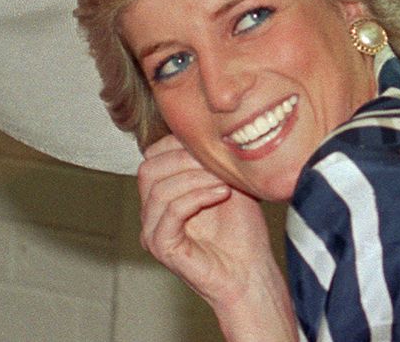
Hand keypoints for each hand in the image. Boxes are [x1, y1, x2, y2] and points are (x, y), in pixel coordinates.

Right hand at [137, 135, 296, 340]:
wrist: (252, 270)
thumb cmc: (242, 230)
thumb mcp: (227, 182)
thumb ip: (209, 160)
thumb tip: (204, 129)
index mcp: (163, 193)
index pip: (153, 154)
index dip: (180, 144)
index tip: (214, 148)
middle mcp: (152, 211)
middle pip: (148, 169)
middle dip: (185, 160)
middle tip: (218, 165)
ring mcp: (153, 231)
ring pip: (158, 189)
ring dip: (196, 179)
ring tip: (224, 182)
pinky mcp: (161, 247)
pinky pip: (169, 213)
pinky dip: (196, 198)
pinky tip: (221, 195)